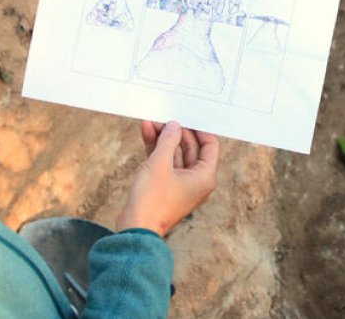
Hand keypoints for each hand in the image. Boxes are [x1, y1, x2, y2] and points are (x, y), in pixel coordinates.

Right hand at [115, 121, 219, 235]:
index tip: (186, 116)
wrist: (135, 228)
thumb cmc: (152, 199)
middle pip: (190, 148)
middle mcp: (196, 180)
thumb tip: (174, 125)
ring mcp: (181, 183)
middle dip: (175, 132)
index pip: (210, 145)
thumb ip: (168, 140)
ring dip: (163, 138)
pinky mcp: (165, 186)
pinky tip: (146, 132)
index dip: (198, 129)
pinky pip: (165, 162)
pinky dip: (156, 149)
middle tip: (162, 118)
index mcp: (205, 176)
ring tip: (150, 122)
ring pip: (175, 154)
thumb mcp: (160, 163)